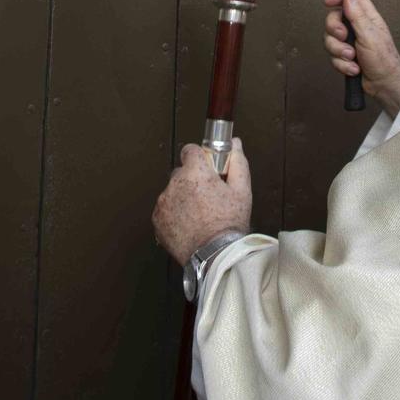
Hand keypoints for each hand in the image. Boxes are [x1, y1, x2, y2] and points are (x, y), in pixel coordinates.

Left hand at [153, 139, 251, 264]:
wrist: (214, 255)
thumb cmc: (229, 224)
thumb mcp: (242, 190)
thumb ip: (237, 162)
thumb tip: (234, 144)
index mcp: (195, 172)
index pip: (190, 150)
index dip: (200, 158)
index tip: (208, 168)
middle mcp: (175, 183)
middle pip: (182, 172)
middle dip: (193, 180)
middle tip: (209, 197)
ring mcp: (163, 202)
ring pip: (173, 191)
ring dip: (183, 198)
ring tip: (200, 214)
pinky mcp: (157, 219)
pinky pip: (165, 209)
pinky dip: (175, 213)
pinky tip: (190, 223)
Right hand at [323, 0, 399, 115]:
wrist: (384, 85)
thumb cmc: (384, 60)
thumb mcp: (369, 34)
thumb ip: (357, 15)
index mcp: (367, 18)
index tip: (328, 2)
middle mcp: (358, 28)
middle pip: (334, 19)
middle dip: (335, 31)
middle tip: (343, 37)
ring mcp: (351, 43)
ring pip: (331, 40)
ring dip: (340, 52)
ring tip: (353, 58)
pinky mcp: (345, 57)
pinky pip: (333, 56)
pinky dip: (342, 64)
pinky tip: (354, 68)